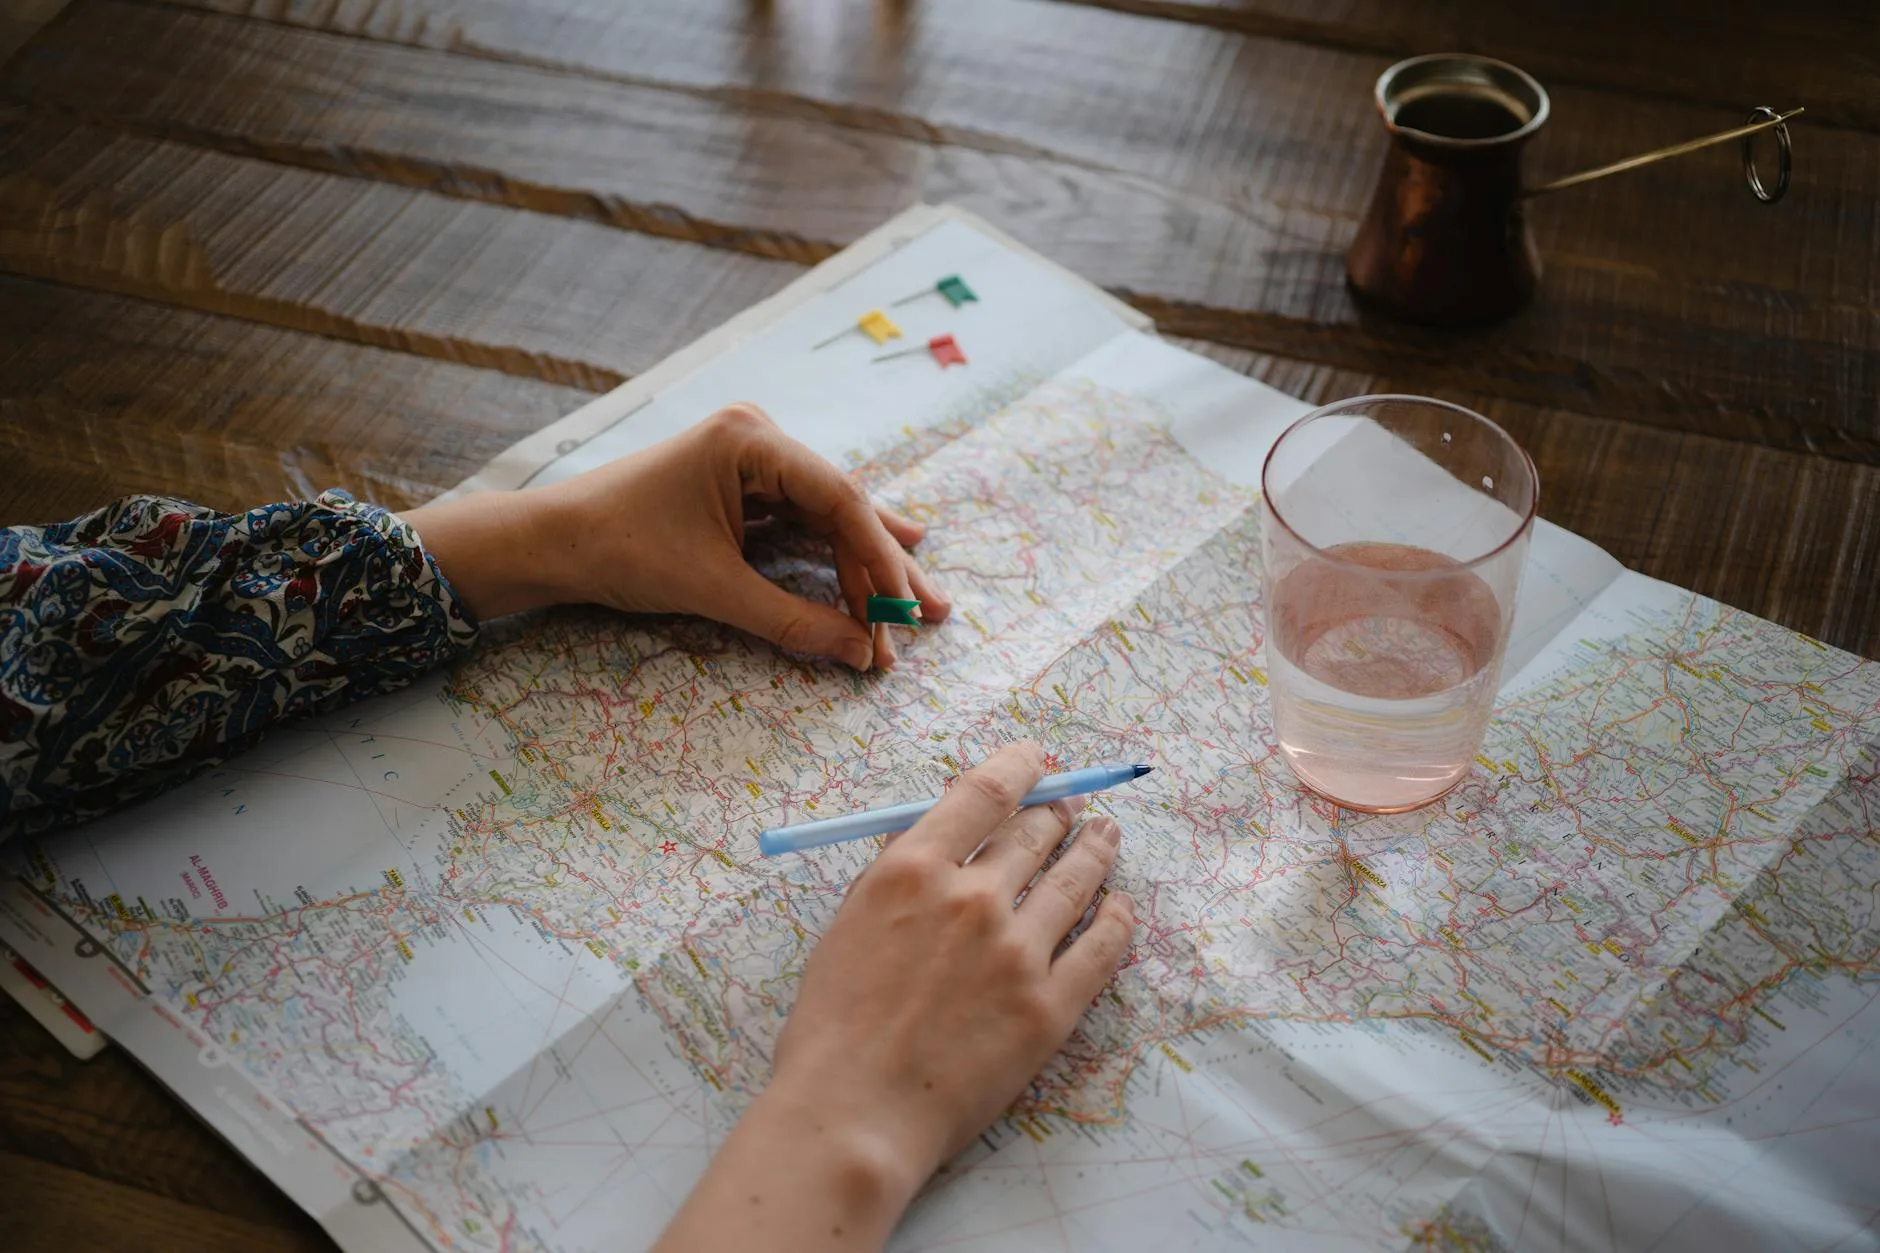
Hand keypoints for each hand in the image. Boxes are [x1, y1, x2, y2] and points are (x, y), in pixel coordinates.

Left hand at [403, 404, 949, 667]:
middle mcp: (759, 439)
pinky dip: (834, 557)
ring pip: (828, 518)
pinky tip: (879, 573)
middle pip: (842, 506)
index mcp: (750, 440)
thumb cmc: (620, 550)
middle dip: (884, 568)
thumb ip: (792, 619)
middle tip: (929, 615)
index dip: (879, 556)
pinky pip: (803, 524)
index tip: (905, 606)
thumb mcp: (712, 589)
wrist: (551, 544)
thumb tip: (861, 653)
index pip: (839, 496)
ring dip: (866, 567)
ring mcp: (752, 462)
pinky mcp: (742, 489)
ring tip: (917, 605)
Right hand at [654, 741, 1135, 1249]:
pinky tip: (1120, 907)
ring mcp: (1018, 952)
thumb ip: (895, 873)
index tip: (1037, 758)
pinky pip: (1102, 947)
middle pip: (1036, 833)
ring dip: (1097, 850)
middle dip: (1057, 814)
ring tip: (1107, 837)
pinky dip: (1116, 918)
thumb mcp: (847, 925)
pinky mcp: (1051, 1007)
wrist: (854, 1113)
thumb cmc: (833, 1025)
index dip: (1020, 765)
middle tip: (1069, 810)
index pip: (984, 792)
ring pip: (1077, 880)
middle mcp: (973, 899)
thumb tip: (936, 832)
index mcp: (914, 870)